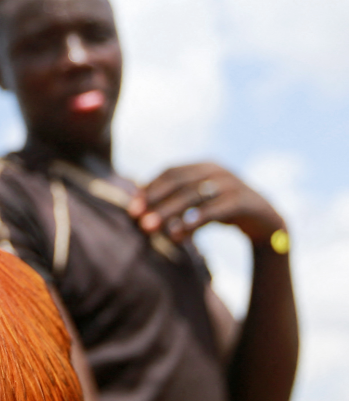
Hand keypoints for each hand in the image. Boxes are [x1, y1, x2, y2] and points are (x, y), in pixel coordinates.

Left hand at [128, 163, 285, 244]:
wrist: (268, 224)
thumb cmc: (224, 212)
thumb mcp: (199, 205)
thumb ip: (175, 205)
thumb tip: (139, 212)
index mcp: (203, 167)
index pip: (171, 172)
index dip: (151, 188)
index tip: (132, 208)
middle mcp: (217, 171)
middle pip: (180, 183)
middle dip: (156, 201)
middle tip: (138, 220)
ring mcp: (233, 183)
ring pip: (194, 196)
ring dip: (170, 213)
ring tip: (152, 229)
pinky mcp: (245, 201)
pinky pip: (216, 210)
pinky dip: (195, 221)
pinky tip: (179, 234)